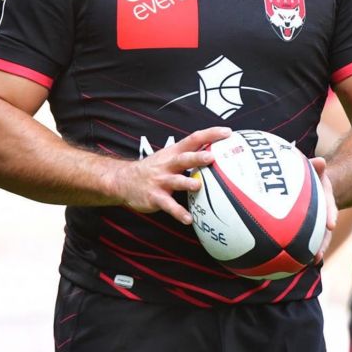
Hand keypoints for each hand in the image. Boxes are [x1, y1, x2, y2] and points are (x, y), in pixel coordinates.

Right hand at [111, 127, 227, 223]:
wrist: (123, 180)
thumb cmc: (153, 169)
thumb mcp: (168, 156)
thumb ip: (189, 154)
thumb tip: (216, 153)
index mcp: (173, 153)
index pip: (194, 139)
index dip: (210, 134)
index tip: (227, 132)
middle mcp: (167, 165)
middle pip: (184, 159)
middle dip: (197, 158)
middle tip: (212, 158)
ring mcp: (161, 181)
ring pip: (176, 181)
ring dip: (187, 183)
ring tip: (198, 187)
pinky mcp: (155, 197)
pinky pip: (168, 206)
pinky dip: (178, 213)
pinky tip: (188, 219)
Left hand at [309, 157, 338, 263]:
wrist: (316, 186)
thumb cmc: (312, 177)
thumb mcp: (315, 170)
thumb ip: (316, 167)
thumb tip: (320, 161)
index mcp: (326, 199)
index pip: (329, 207)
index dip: (330, 215)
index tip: (331, 225)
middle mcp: (323, 213)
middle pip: (324, 230)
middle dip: (322, 242)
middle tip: (317, 254)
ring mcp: (318, 222)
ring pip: (317, 238)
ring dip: (315, 250)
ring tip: (310, 261)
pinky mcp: (310, 229)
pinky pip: (307, 240)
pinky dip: (302, 248)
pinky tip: (294, 260)